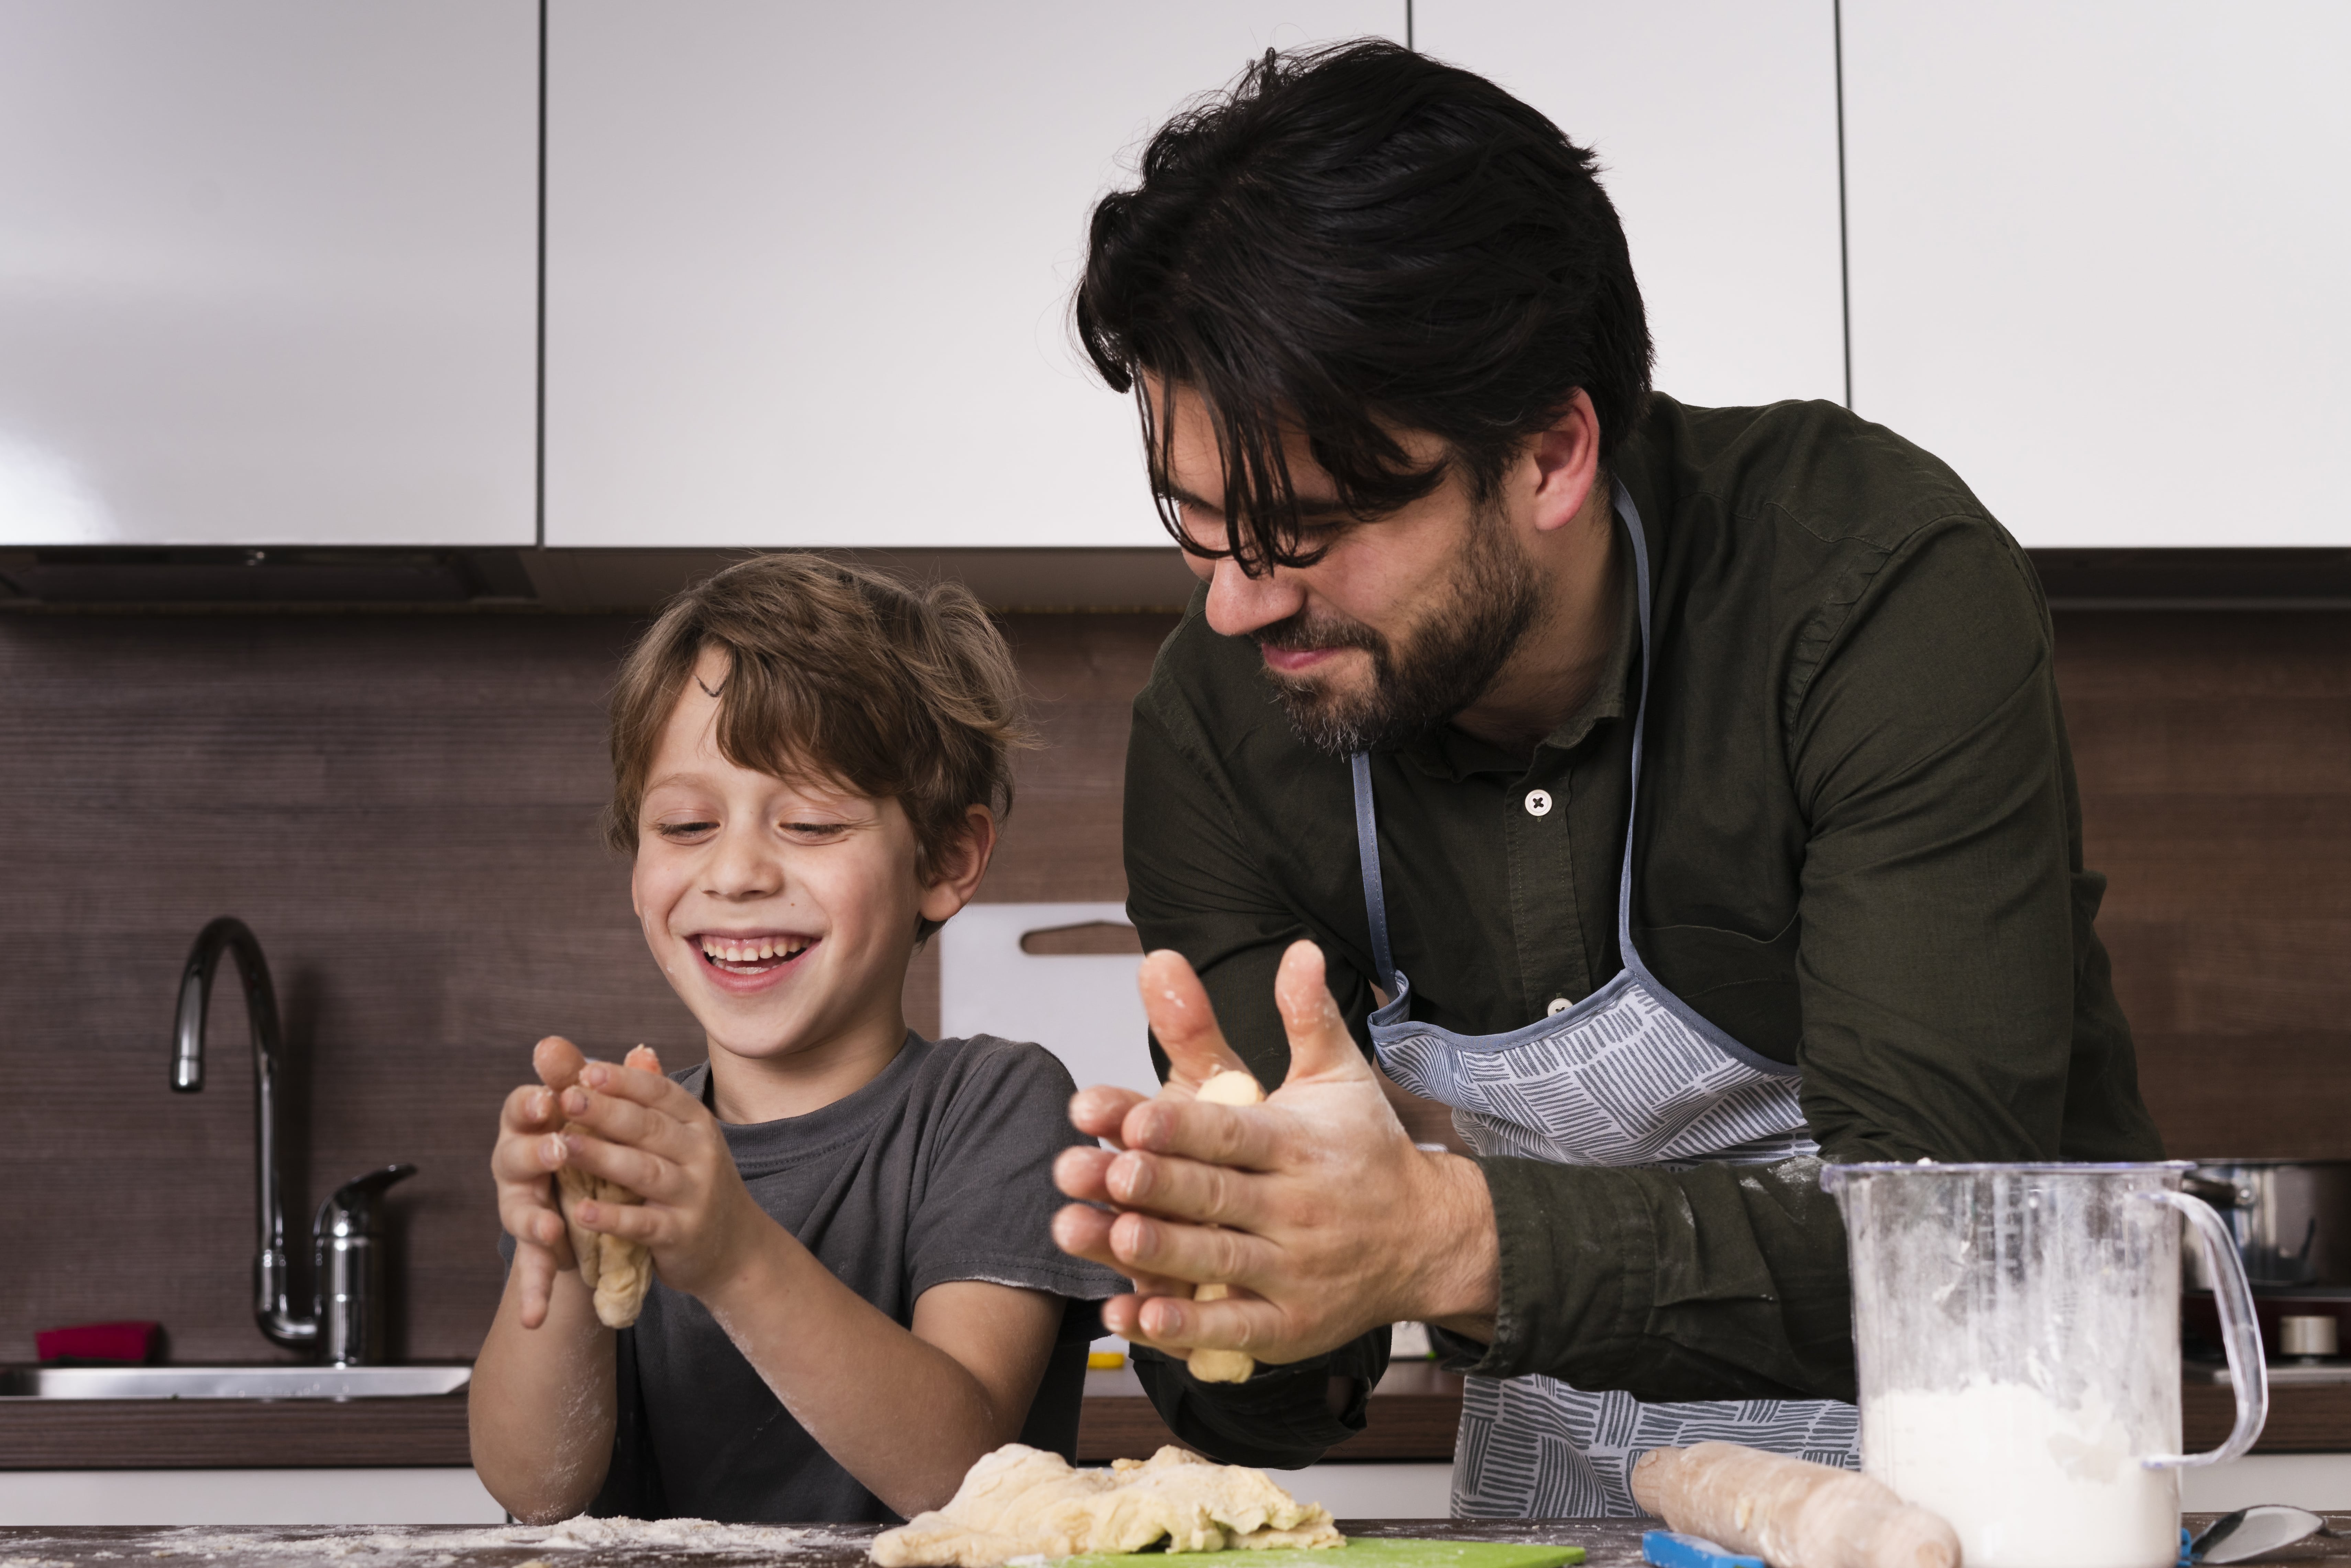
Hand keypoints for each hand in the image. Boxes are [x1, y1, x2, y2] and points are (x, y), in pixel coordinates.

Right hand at [489, 1035, 591, 1329]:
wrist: (596, 1207)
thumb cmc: (595, 1148)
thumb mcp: (607, 1121)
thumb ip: (619, 1088)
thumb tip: (645, 1050)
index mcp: (535, 1125)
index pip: (523, 1106)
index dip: (533, 1100)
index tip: (554, 1095)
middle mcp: (521, 1164)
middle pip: (513, 1155)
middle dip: (534, 1152)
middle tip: (558, 1149)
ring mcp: (526, 1208)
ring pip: (518, 1212)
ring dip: (531, 1220)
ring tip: (549, 1229)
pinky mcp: (538, 1249)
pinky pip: (531, 1274)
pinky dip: (532, 1294)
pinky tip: (534, 1319)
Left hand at [552, 1054, 773, 1304]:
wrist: (736, 1245)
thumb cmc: (694, 1182)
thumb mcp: (684, 1139)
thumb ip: (653, 1104)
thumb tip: (629, 1053)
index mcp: (697, 1123)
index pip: (661, 1093)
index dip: (624, 1081)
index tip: (585, 1070)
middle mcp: (701, 1153)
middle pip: (649, 1127)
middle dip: (605, 1111)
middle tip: (565, 1099)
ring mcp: (694, 1195)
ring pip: (645, 1171)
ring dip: (603, 1157)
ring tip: (564, 1147)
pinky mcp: (681, 1234)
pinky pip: (644, 1224)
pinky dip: (613, 1218)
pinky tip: (582, 1211)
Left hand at [1052, 941, 1499, 1365]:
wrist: (1430, 1241)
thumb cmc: (1367, 1151)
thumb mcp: (1340, 1077)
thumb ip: (1307, 1017)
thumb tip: (1298, 949)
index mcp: (1300, 1144)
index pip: (1234, 1133)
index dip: (1181, 1127)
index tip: (1129, 1117)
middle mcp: (1297, 1209)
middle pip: (1215, 1196)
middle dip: (1154, 1186)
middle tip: (1095, 1173)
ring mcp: (1294, 1272)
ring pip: (1215, 1263)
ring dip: (1153, 1254)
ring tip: (1098, 1235)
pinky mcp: (1288, 1326)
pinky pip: (1230, 1330)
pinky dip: (1179, 1328)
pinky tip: (1129, 1316)